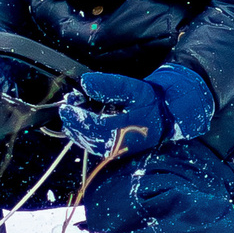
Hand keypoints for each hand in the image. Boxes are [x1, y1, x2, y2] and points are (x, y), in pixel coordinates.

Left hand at [59, 65, 213, 158]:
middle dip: (74, 124)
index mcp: (126, 131)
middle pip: (89, 139)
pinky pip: (95, 145)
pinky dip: (84, 135)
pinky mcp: (115, 150)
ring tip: (71, 114)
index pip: (95, 128)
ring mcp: (117, 150)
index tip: (66, 107)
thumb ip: (110, 86)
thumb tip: (86, 82)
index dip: (78, 118)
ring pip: (90, 144)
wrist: (167, 114)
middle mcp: (120, 146)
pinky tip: (79, 123)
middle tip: (66, 108)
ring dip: (77, 130)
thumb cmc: (150, 101)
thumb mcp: (133, 89)